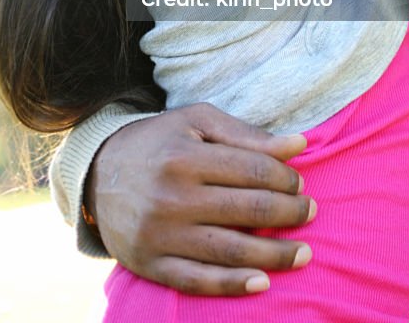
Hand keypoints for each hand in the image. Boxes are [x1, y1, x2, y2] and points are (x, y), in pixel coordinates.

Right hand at [86, 102, 314, 295]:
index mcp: (185, 156)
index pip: (252, 171)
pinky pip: (198, 281)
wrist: (98, 172)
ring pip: (230, 250)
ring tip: (304, 253)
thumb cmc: (159, 142)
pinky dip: (233, 285)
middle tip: (310, 212)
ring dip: (275, 255)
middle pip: (247, 210)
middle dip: (289, 213)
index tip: (300, 182)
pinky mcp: (151, 264)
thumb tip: (299, 145)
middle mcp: (172, 196)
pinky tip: (264, 282)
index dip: (285, 178)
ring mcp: (161, 234)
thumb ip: (246, 134)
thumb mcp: (196, 122)